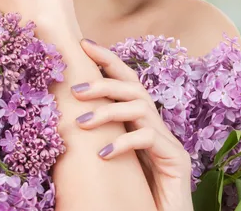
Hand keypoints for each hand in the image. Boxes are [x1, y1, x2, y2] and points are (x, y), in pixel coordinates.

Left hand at [71, 39, 193, 210]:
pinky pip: (149, 139)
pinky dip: (124, 142)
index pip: (126, 81)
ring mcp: (168, 141)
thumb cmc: (135, 197)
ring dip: (108, 111)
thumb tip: (64, 124)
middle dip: (104, 81)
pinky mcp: (176, 159)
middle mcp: (157, 126)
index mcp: (141, 123)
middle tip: (75, 88)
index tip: (83, 44)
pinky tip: (103, 154)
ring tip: (80, 123)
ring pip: (140, 107)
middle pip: (134, 87)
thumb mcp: (111, 164)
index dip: (107, 60)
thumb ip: (99, 142)